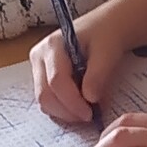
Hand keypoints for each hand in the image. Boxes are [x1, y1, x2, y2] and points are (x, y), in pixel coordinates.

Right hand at [29, 8, 136, 125]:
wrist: (105, 28)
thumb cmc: (106, 36)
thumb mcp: (107, 52)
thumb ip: (98, 74)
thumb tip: (90, 99)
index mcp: (52, 45)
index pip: (56, 81)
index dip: (72, 101)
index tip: (90, 114)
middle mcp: (39, 57)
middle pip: (45, 94)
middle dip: (67, 111)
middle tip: (89, 117)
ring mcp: (39, 68)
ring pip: (44, 101)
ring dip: (65, 112)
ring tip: (87, 110)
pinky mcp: (43, 78)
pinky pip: (49, 100)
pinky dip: (63, 108)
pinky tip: (80, 106)